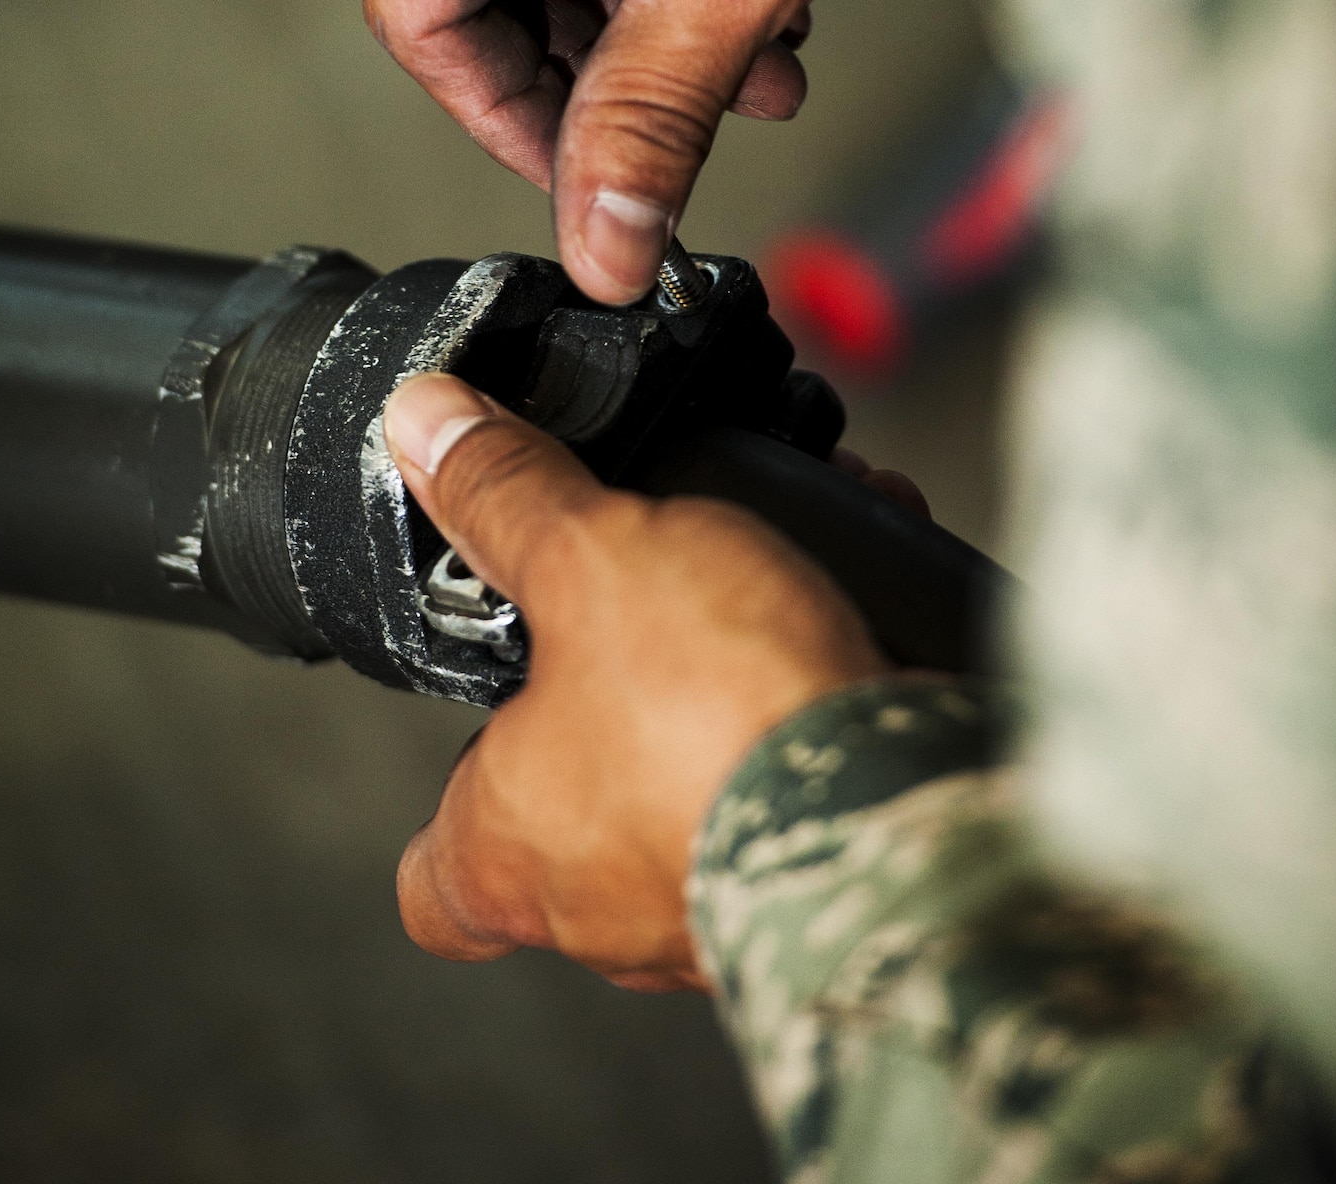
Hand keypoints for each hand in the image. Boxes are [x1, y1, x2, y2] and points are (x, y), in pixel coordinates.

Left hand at [381, 370, 890, 989]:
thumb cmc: (722, 719)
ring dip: (729, 691)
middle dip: (614, 708)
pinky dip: (824, 691)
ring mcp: (721, 907)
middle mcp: (608, 908)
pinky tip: (856, 594)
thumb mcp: (589, 558)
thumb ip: (506, 493)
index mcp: (513, 849)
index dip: (451, 799)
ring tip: (761, 582)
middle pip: (578, 819)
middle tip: (637, 619)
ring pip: (701, 788)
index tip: (477, 727)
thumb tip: (425, 427)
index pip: (434, 884)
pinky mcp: (829, 878)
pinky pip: (806, 773)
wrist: (910, 801)